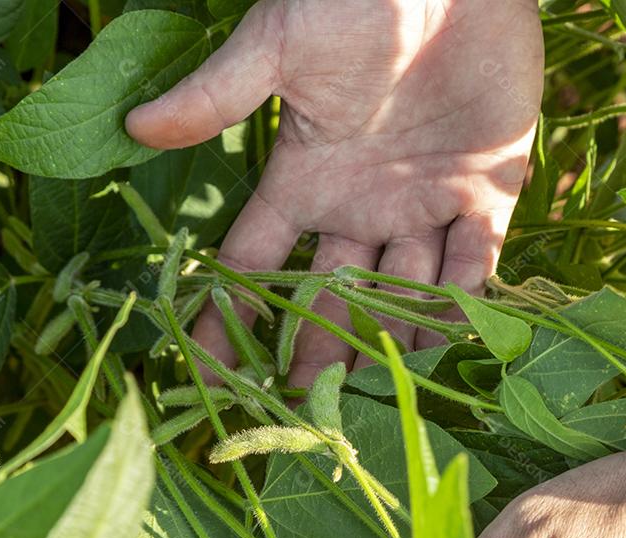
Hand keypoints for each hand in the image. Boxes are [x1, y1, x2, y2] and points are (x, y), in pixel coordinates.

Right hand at [126, 0, 543, 385]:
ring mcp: (424, 205)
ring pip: (405, 293)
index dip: (230, 317)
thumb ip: (219, 94)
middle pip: (332, 297)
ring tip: (374, 395)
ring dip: (390, 342)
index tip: (208, 371)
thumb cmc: (358, 0)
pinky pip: (474, 262)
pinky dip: (464, 303)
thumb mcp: (278, 46)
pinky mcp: (488, 191)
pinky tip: (446, 346)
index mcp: (305, 179)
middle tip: (298, 409)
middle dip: (314, 351)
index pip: (255, 265)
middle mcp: (361, 207)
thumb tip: (137, 129)